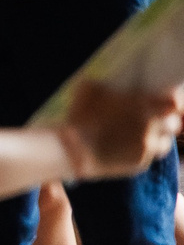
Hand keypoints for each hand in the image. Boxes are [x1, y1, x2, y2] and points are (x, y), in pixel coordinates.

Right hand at [61, 78, 183, 178]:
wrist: (71, 149)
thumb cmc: (78, 115)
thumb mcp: (88, 88)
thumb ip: (109, 83)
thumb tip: (114, 81)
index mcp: (141, 104)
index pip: (175, 101)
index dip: (174, 100)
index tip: (171, 101)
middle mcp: (150, 125)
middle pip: (174, 123)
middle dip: (166, 120)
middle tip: (153, 119)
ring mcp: (147, 146)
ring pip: (165, 142)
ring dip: (156, 137)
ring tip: (139, 135)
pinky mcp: (141, 163)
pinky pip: (149, 155)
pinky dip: (141, 150)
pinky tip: (125, 147)